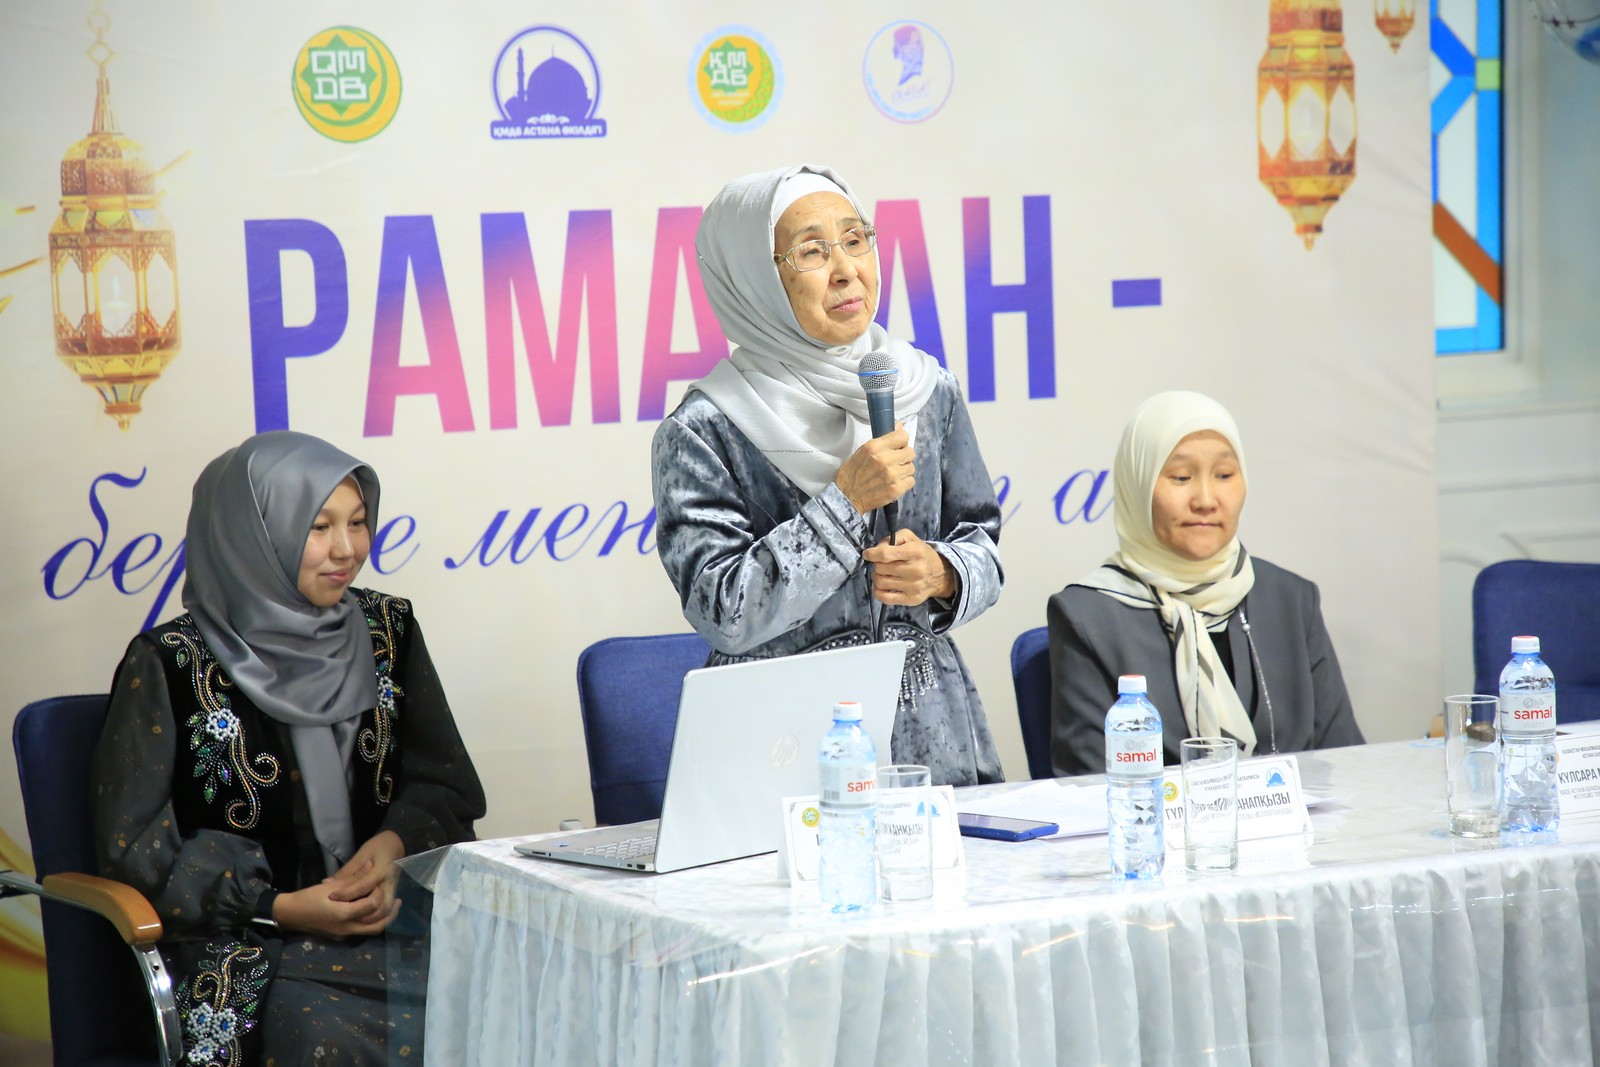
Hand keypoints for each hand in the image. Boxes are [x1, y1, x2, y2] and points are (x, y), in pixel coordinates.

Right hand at [272, 878, 397, 939]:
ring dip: (383, 920)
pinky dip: (371, 923)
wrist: (290, 915)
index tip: (381, 885)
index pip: (372, 905)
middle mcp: (347, 928)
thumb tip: (370, 864)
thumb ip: (353, 877)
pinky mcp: (341, 937)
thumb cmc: (308, 897)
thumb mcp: (331, 885)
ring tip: (391, 907)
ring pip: (371, 931)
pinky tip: (373, 912)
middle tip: (399, 902)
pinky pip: (362, 932)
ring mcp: (344, 935)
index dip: (379, 894)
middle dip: (390, 914)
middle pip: (377, 925)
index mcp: (344, 914)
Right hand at [834, 423, 914, 514]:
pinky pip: (911, 481)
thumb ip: (882, 440)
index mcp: (874, 447)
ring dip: (904, 470)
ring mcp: (892, 475)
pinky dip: (905, 482)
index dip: (902, 441)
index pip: (902, 436)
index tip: (898, 446)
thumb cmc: (852, 473)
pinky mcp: (896, 489)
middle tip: (896, 462)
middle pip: (910, 452)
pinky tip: (895, 483)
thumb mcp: (863, 451)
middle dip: (904, 456)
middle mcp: (884, 460)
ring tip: (893, 474)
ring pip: (911, 467)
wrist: (846, 497)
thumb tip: (899, 427)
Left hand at [862, 529, 956, 606]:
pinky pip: (884, 598)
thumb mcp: (911, 538)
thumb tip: (876, 549)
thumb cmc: (921, 554)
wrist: (940, 575)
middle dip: (876, 564)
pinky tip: (883, 586)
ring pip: (880, 583)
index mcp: (915, 552)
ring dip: (877, 577)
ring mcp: (914, 587)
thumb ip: (893, 538)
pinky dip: (878, 591)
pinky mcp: (911, 599)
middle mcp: (916, 570)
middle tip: (881, 564)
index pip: (884, 554)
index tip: (867, 554)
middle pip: (880, 568)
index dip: (871, 554)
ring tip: (883, 574)